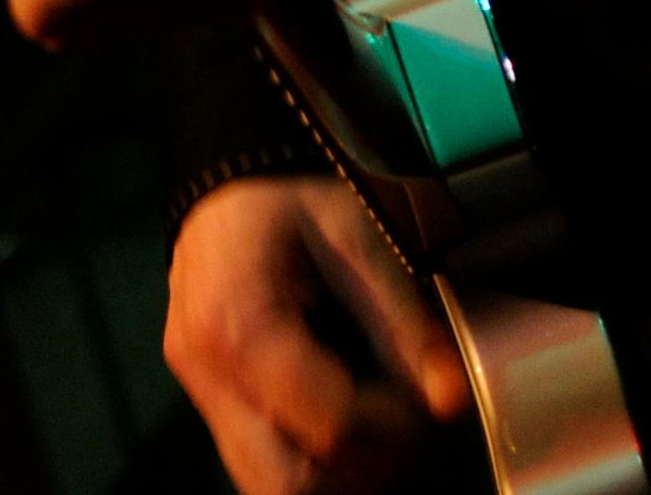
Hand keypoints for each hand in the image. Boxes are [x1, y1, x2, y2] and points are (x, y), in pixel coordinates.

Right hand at [165, 175, 469, 493]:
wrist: (225, 186)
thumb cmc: (287, 201)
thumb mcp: (354, 232)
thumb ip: (402, 319)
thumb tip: (448, 398)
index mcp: (236, 320)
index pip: (328, 425)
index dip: (391, 423)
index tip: (418, 394)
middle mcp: (206, 369)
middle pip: (288, 478)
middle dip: (359, 465)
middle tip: (395, 422)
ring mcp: (201, 392)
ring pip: (267, 485)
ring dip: (334, 474)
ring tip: (372, 423)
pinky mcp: (208, 403)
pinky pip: (255, 466)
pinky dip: (306, 463)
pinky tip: (339, 424)